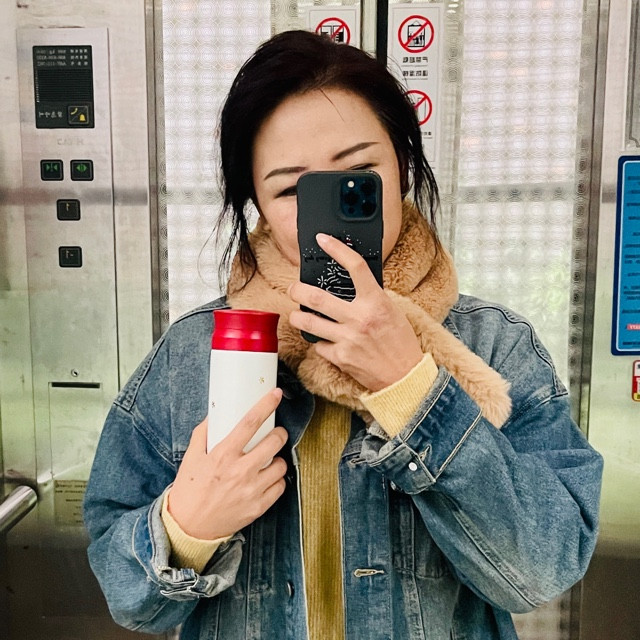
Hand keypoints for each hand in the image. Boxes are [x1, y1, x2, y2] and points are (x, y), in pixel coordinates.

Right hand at [167, 388, 287, 539]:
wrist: (189, 527)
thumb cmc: (190, 490)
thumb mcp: (191, 458)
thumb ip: (203, 433)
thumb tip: (215, 414)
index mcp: (223, 455)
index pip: (250, 422)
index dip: (266, 405)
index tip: (275, 395)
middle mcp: (240, 471)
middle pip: (274, 442)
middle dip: (279, 433)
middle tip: (276, 434)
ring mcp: (251, 490)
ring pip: (281, 465)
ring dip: (277, 459)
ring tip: (268, 460)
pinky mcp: (258, 507)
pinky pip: (280, 487)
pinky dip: (276, 481)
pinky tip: (267, 479)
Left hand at [288, 233, 422, 391]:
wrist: (404, 376)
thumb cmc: (400, 342)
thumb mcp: (391, 310)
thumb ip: (370, 296)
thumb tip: (350, 282)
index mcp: (376, 302)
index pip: (355, 267)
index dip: (337, 249)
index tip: (323, 240)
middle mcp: (359, 318)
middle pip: (316, 298)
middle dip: (297, 290)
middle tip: (293, 289)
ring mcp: (347, 338)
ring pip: (307, 322)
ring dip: (297, 316)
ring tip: (297, 314)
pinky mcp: (340, 357)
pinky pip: (318, 345)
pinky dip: (319, 342)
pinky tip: (325, 341)